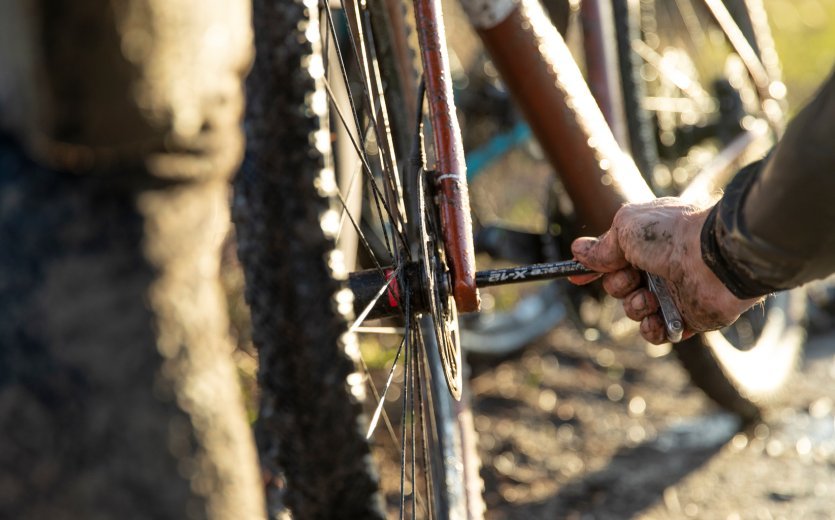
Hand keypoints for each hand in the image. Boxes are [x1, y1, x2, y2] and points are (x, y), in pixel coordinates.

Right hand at [568, 198, 761, 343]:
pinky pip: (657, 332)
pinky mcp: (688, 318)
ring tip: (651, 298)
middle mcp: (660, 266)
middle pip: (619, 286)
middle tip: (632, 277)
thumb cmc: (671, 235)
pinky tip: (656, 319)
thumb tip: (578, 251)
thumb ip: (602, 246)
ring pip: (635, 309)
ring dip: (635, 306)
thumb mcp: (625, 229)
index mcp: (648, 240)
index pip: (613, 257)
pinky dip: (652, 329)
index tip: (576, 278)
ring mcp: (674, 292)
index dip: (593, 268)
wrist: (715, 259)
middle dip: (618, 285)